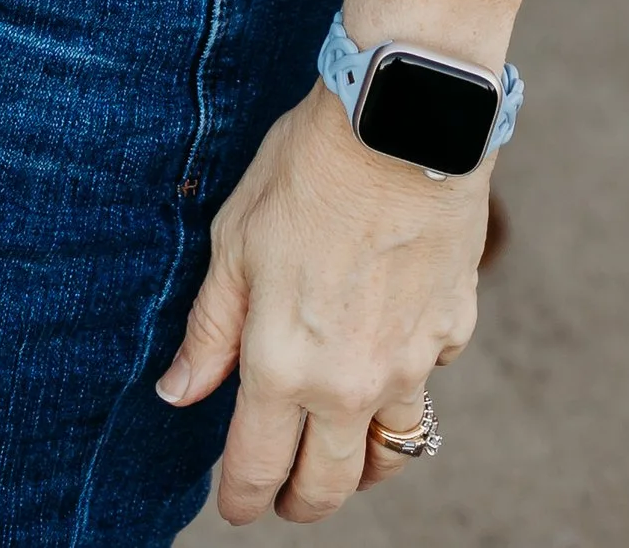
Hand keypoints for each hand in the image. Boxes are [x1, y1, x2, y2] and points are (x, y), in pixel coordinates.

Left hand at [158, 88, 489, 521]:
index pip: (256, 468)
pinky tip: (387, 353)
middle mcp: (348, 383)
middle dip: (300, 502)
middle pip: (327, 486)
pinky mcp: (450, 333)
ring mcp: (409, 365)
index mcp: (282, 365)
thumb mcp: (234, 241)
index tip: (234, 505)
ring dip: (358, 466)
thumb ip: (209, 330)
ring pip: (388, 456)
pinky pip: (426, 383)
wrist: (401, 123)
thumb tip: (178, 393)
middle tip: (285, 494)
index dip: (240, 499)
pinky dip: (404, 385)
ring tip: (339, 453)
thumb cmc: (306, 171)